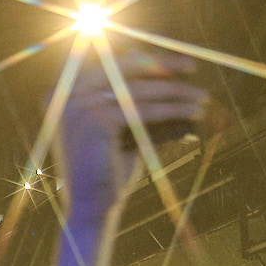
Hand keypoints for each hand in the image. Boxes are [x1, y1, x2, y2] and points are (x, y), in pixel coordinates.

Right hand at [53, 46, 208, 223]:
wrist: (91, 205)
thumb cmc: (107, 167)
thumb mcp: (115, 126)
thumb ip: (127, 98)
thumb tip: (164, 72)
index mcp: (64, 92)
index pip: (109, 64)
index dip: (145, 60)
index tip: (174, 63)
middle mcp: (66, 95)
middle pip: (122, 69)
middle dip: (162, 66)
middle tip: (191, 68)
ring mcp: (78, 106)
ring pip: (138, 91)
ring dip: (175, 93)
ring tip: (201, 98)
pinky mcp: (97, 120)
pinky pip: (142, 109)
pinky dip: (172, 109)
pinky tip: (193, 111)